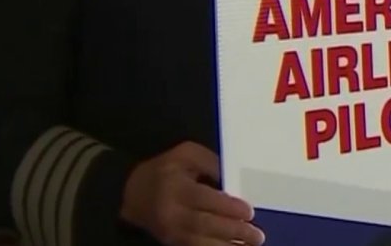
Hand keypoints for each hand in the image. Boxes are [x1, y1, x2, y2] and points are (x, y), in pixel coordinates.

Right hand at [120, 141, 262, 245]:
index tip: (249, 212)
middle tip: (257, 235)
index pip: (203, 200)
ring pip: (199, 242)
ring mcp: (171, 231)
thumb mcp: (186, 154)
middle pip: (203, 224)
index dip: (227, 207)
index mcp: (175, 188)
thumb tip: (235, 178)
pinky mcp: (173, 242)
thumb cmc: (166, 169)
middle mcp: (172, 213)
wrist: (133, 193)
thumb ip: (211, 162)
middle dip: (232, 231)